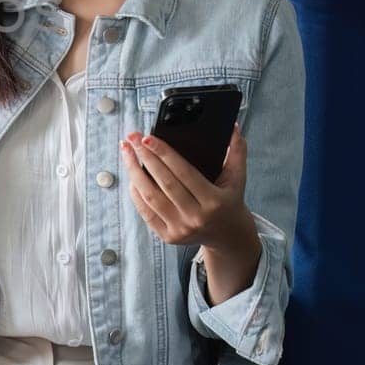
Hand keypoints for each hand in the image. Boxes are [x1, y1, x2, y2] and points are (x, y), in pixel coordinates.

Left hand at [120, 124, 253, 252]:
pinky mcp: (168, 236)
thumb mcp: (237, 178)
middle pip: (164, 183)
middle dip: (144, 157)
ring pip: (150, 197)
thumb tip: (233, 128)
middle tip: (132, 138)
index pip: (184, 172)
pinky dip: (135, 193)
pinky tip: (131, 176)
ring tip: (126, 152)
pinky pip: (146, 212)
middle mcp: (196, 217)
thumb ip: (237, 152)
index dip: (164, 153)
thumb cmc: (229, 201)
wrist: (227, 236)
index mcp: (214, 201)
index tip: (147, 137)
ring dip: (134, 172)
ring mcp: (180, 229)